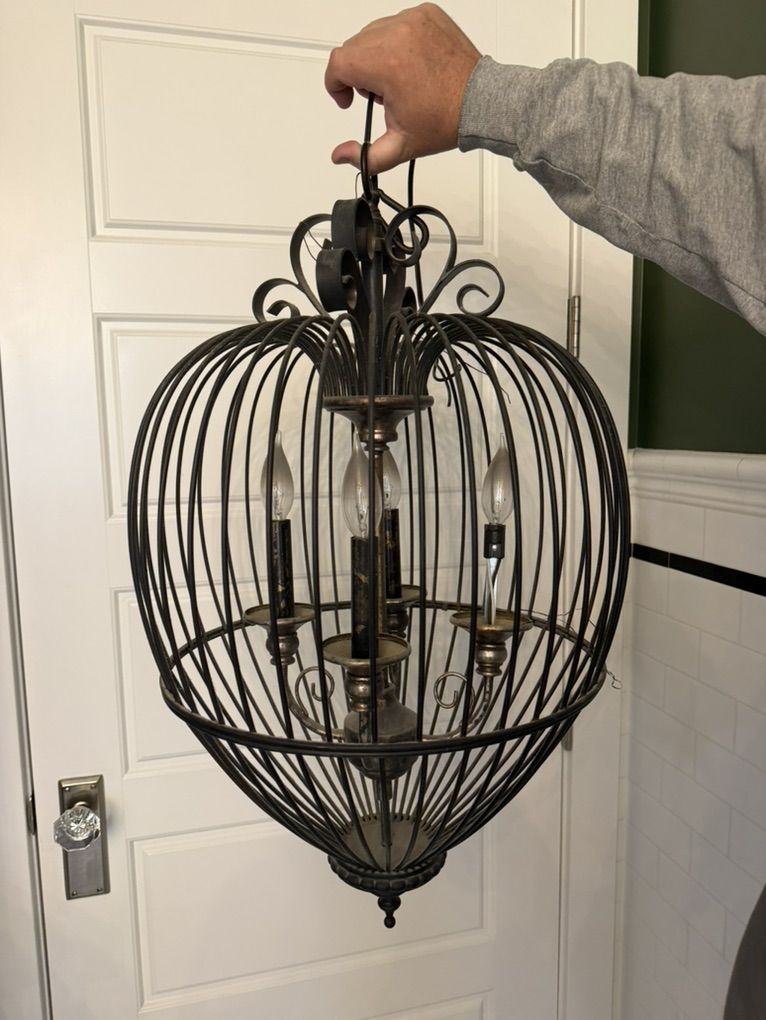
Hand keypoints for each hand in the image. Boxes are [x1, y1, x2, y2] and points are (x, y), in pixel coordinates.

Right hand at [325, 3, 479, 173]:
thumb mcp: (400, 146)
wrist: (481, 102)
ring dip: (374, 57)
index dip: (335, 84)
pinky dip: (395, 43)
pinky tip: (409, 64)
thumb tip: (340, 155)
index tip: (348, 99)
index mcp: (388, 65)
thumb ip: (364, 156)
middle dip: (357, 73)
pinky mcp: (426, 14)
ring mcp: (413, 21)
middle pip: (353, 48)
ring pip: (372, 34)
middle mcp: (399, 35)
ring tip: (397, 80)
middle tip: (380, 96)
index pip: (339, 63)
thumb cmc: (446, 119)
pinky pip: (395, 24)